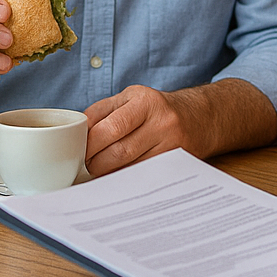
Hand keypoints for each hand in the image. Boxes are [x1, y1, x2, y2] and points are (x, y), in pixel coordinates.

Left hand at [82, 79, 276, 175]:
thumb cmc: (156, 108)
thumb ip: (101, 112)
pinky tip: (119, 176)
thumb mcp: (130, 97)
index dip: (90, 144)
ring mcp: (173, 145)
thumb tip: (75, 134)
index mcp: (145, 102)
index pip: (110, 128)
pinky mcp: (177, 163)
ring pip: (132, 169)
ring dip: (110, 173)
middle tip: (89, 164)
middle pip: (120, 153)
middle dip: (97, 163)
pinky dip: (127, 178)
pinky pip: (145, 176)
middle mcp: (163, 122)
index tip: (81, 150)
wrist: (200, 117)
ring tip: (102, 169)